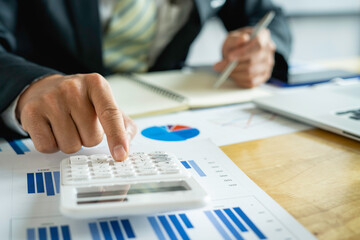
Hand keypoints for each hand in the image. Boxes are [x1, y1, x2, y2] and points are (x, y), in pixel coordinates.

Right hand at [16, 73, 136, 160]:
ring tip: (66, 125)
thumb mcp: (104, 104)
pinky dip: (53, 145)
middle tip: (80, 124)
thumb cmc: (80, 100)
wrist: (45, 89)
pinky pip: (48, 147)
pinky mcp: (31, 112)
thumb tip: (127, 142)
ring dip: (71, 143)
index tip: (121, 154)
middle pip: (91, 137)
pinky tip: (52, 129)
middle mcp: (73, 88)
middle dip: (88, 138)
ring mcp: (50, 99)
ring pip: (70, 145)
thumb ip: (122, 124)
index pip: (110, 114)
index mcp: (96, 84)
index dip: (117, 137)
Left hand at [214, 27, 275, 87]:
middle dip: (234, 65)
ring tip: (224, 70)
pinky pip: (251, 82)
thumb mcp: (231, 38)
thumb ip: (235, 39)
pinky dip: (238, 80)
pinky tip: (232, 75)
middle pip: (253, 61)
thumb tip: (243, 39)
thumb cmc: (235, 44)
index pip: (258, 45)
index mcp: (263, 36)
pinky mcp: (264, 76)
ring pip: (251, 73)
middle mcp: (269, 50)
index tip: (229, 57)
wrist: (237, 52)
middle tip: (219, 66)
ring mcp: (268, 64)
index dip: (243, 52)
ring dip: (234, 73)